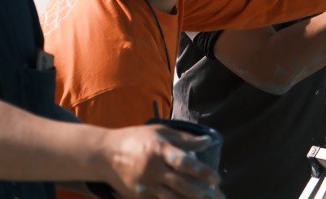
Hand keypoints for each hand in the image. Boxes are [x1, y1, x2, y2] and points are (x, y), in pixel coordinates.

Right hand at [102, 125, 220, 198]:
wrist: (106, 154)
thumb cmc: (137, 139)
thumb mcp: (160, 132)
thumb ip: (185, 139)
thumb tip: (209, 142)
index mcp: (159, 149)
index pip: (184, 162)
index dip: (201, 171)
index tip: (216, 179)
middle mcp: (153, 169)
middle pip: (181, 184)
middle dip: (203, 193)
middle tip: (220, 197)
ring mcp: (145, 185)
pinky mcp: (139, 196)